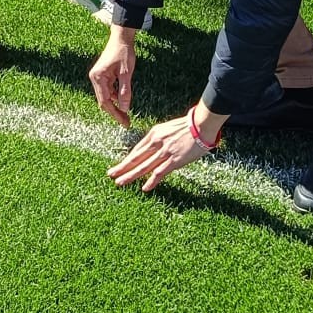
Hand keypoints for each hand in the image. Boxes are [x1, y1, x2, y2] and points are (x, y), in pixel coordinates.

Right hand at [89, 28, 137, 126]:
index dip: (115, 114)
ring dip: (116, 106)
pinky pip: (108, 91)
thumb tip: (125, 109)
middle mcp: (95, 78)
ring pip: (106, 97)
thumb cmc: (123, 53)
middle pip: (104, 101)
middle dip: (115, 112)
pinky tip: (124, 101)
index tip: (125, 123)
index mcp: (98, 78)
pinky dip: (116, 97)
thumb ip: (125, 91)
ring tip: (127, 115)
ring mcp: (98, 77)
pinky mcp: (103, 76)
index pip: (106, 102)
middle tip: (127, 123)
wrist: (121, 38)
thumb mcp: (126, 73)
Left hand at [108, 107, 223, 192]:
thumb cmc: (188, 126)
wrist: (202, 124)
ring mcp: (164, 152)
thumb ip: (160, 139)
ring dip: (130, 175)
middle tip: (111, 174)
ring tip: (120, 182)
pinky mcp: (174, 160)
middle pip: (136, 158)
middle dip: (122, 167)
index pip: (137, 150)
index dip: (128, 159)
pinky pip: (160, 173)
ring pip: (143, 166)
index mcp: (154, 134)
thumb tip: (154, 148)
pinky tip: (144, 188)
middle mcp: (156, 143)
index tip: (120, 166)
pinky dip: (151, 181)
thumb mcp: (168, 129)